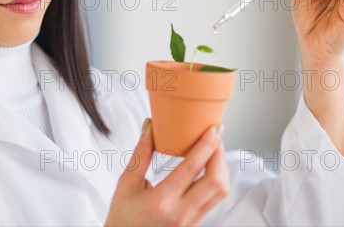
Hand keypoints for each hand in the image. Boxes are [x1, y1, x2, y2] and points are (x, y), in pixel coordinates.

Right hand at [105, 120, 228, 226]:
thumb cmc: (122, 216)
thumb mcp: (126, 183)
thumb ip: (141, 153)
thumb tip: (150, 126)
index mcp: (161, 201)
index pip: (192, 168)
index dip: (207, 145)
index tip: (213, 129)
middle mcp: (180, 213)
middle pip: (216, 181)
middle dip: (220, 154)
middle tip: (216, 136)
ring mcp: (190, 221)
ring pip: (220, 192)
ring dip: (221, 167)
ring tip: (213, 149)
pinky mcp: (195, 223)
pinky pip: (214, 199)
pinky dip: (216, 179)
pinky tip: (208, 168)